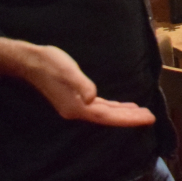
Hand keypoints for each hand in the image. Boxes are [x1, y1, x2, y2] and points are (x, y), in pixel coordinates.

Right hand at [0, 37, 155, 126]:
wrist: (30, 61)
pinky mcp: (76, 99)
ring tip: (142, 113)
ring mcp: (76, 106)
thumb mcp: (67, 70)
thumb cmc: (50, 63)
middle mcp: (78, 110)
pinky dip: (114, 108)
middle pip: (109, 118)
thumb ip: (80, 84)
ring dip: (124, 114)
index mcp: (77, 107)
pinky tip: (123, 106)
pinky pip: (100, 108)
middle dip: (130, 118)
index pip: (107, 117)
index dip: (128, 119)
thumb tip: (92, 98)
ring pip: (105, 113)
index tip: (147, 119)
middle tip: (151, 117)